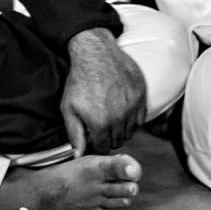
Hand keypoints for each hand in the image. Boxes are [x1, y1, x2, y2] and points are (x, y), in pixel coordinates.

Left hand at [59, 27, 145, 156]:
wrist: (95, 53)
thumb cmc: (80, 81)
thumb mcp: (69, 109)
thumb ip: (74, 135)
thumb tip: (78, 156)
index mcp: (101, 124)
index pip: (103, 148)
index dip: (97, 143)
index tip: (94, 136)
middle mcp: (120, 118)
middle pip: (118, 141)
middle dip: (109, 137)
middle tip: (102, 126)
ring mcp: (133, 106)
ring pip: (131, 131)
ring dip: (122, 128)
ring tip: (112, 117)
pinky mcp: (141, 94)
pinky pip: (141, 117)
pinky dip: (133, 117)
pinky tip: (123, 109)